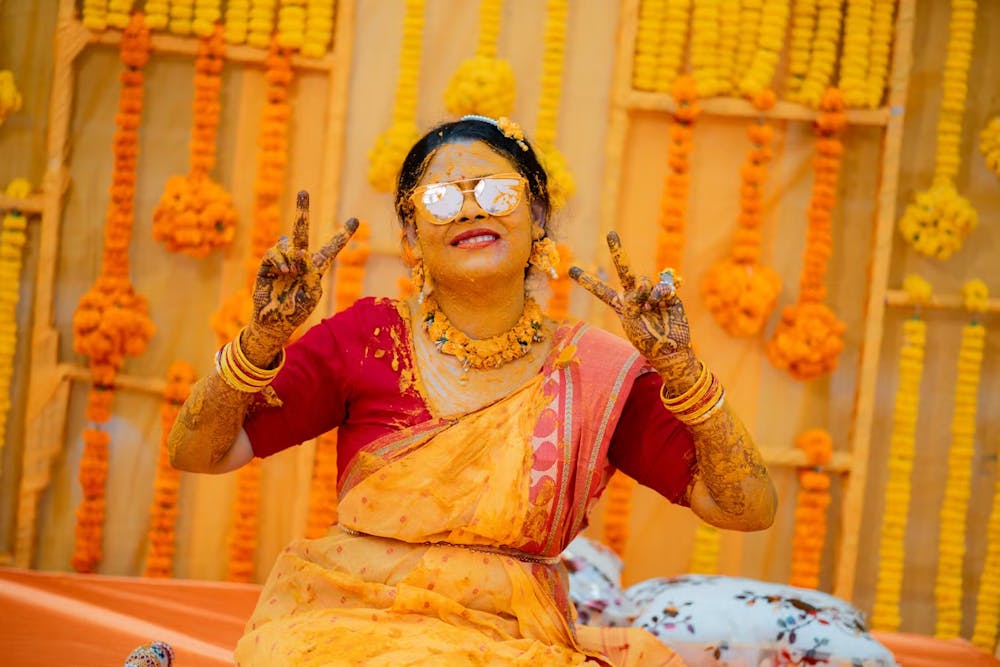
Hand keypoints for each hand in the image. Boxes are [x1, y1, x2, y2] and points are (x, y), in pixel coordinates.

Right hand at [249, 191, 357, 352]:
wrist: (275, 322)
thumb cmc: (297, 311)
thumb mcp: (312, 293)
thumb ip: (310, 271)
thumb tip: (299, 252)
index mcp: (315, 268)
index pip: (331, 249)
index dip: (342, 236)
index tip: (355, 220)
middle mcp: (299, 260)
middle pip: (301, 231)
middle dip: (302, 211)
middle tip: (302, 191)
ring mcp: (282, 261)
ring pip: (286, 241)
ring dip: (291, 256)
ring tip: (291, 272)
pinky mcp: (266, 265)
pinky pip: (274, 252)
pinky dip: (280, 260)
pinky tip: (284, 271)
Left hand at [569, 231, 692, 370]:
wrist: (669, 349)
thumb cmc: (646, 340)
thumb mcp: (631, 322)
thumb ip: (633, 300)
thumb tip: (643, 282)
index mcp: (621, 305)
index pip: (601, 291)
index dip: (587, 280)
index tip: (571, 270)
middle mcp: (635, 295)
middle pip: (624, 270)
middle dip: (618, 251)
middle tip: (610, 233)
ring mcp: (651, 293)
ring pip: (644, 280)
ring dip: (646, 294)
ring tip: (650, 310)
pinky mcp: (667, 293)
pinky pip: (662, 286)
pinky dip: (661, 295)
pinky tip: (663, 305)